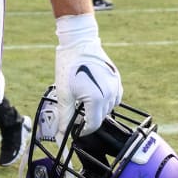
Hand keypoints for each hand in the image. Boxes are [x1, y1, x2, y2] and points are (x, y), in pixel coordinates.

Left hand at [54, 13, 122, 135]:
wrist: (79, 42)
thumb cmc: (69, 66)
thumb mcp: (64, 93)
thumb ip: (64, 117)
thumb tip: (61, 136)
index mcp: (97, 99)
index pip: (93, 125)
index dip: (82, 130)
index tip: (74, 128)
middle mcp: (110, 94)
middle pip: (100, 117)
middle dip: (88, 119)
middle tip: (75, 113)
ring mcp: (116, 86)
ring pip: (108, 108)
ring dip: (97, 109)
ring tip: (82, 101)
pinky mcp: (117, 78)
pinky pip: (114, 97)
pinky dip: (105, 100)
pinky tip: (94, 94)